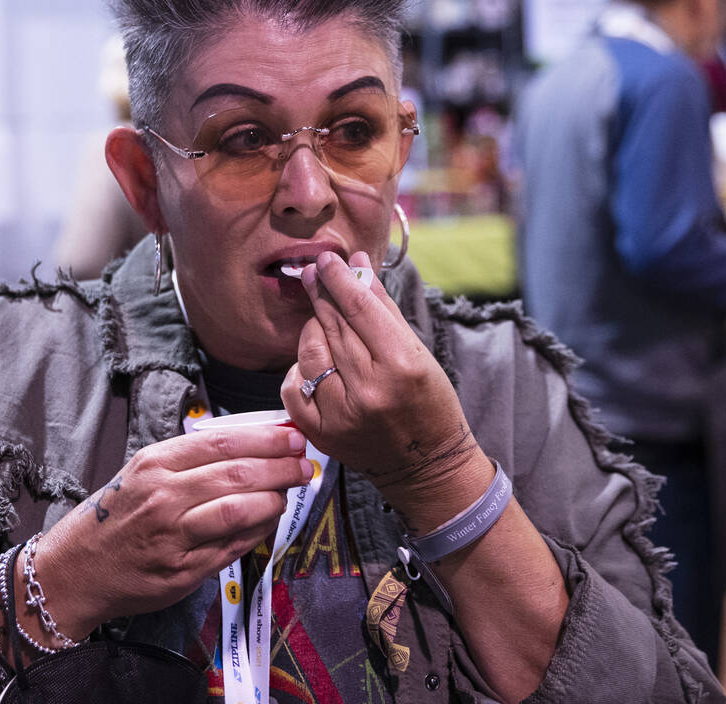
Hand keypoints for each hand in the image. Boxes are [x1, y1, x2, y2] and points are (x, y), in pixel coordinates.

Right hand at [32, 426, 311, 636]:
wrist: (78, 568)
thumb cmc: (118, 514)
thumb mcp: (144, 470)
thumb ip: (191, 457)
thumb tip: (252, 442)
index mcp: (156, 464)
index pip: (223, 442)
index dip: (266, 439)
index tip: (293, 438)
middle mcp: (164, 497)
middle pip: (238, 475)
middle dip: (281, 468)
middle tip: (303, 465)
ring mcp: (174, 537)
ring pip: (239, 511)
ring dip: (274, 501)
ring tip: (288, 493)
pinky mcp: (183, 571)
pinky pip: (233, 547)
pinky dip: (258, 532)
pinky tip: (268, 522)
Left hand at [281, 250, 491, 528]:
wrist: (426, 466)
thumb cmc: (430, 403)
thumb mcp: (418, 353)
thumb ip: (383, 309)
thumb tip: (358, 266)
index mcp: (401, 366)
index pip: (359, 309)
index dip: (340, 278)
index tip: (328, 259)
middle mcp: (369, 391)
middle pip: (333, 327)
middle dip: (322, 295)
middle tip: (315, 272)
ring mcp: (341, 415)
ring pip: (310, 353)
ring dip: (312, 328)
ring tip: (321, 318)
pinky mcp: (322, 434)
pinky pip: (295, 388)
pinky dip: (300, 369)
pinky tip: (312, 360)